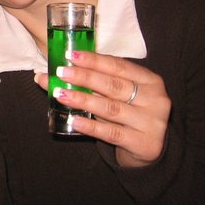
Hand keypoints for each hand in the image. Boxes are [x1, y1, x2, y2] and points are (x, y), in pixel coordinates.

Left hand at [34, 51, 170, 166]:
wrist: (147, 149)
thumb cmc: (126, 114)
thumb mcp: (116, 95)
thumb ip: (92, 82)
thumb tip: (48, 75)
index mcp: (150, 80)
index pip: (119, 65)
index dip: (94, 60)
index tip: (70, 55)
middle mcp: (155, 99)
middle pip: (114, 85)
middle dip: (85, 77)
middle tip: (61, 72)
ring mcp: (152, 123)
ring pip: (111, 108)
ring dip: (83, 100)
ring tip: (60, 94)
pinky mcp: (144, 144)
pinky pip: (111, 133)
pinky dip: (90, 126)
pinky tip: (73, 120)